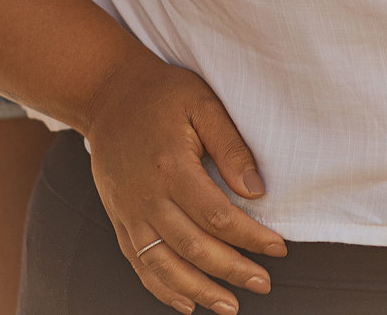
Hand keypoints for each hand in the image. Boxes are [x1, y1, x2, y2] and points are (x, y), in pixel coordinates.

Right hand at [84, 53, 285, 313]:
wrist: (107, 93)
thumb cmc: (162, 94)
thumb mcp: (201, 103)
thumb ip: (229, 145)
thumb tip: (256, 191)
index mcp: (171, 166)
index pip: (217, 216)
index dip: (251, 237)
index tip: (279, 248)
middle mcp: (147, 196)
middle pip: (194, 247)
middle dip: (232, 270)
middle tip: (263, 283)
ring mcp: (129, 212)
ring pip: (165, 264)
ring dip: (199, 290)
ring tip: (230, 306)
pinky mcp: (119, 218)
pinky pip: (139, 263)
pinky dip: (162, 288)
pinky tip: (186, 303)